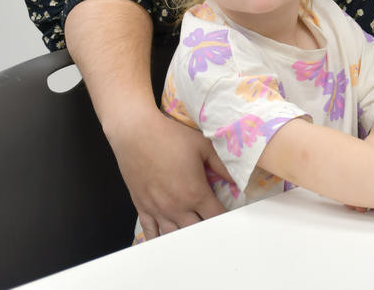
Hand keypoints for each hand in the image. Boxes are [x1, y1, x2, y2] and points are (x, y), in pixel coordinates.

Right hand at [107, 109, 229, 238]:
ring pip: (174, 236)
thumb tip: (236, 179)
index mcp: (195, 193)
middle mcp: (177, 206)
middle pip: (196, 230)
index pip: (215, 216)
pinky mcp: (142, 208)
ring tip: (192, 232)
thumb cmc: (171, 137)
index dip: (224, 218)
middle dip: (206, 228)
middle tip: (211, 224)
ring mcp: (158, 210)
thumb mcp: (204, 147)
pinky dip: (159, 238)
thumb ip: (222, 166)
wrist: (137, 133)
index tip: (228, 215)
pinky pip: (150, 232)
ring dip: (184, 236)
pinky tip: (165, 240)